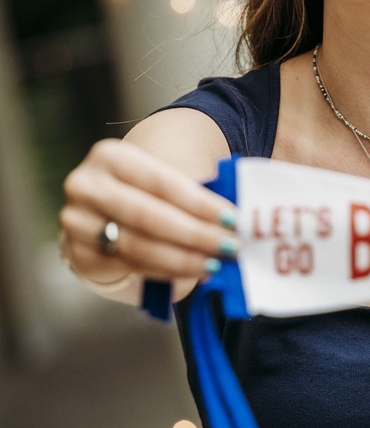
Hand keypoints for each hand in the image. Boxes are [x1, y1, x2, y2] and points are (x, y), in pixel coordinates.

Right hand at [60, 138, 238, 287]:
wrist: (101, 214)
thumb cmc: (143, 194)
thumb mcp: (161, 182)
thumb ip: (192, 196)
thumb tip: (234, 220)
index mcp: (109, 156)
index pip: (162, 181)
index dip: (200, 203)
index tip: (232, 218)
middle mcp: (85, 185)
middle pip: (148, 215)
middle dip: (195, 234)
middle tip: (231, 247)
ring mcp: (76, 222)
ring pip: (138, 246)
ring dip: (183, 258)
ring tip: (215, 263)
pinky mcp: (80, 255)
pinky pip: (130, 266)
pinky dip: (165, 271)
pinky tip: (192, 271)